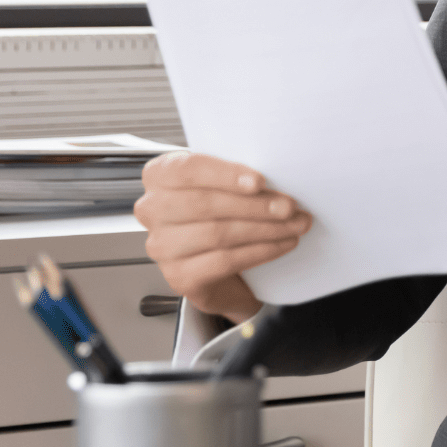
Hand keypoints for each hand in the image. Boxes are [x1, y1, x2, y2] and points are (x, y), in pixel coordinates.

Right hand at [134, 152, 311, 321]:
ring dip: (265, 229)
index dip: (224, 175)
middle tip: (289, 207)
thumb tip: (279, 175)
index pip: (187, 169)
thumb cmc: (221, 211)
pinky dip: (260, 252)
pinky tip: (281, 244)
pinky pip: (224, 261)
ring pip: (217, 234)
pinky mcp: (179, 276)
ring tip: (294, 225)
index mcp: (159, 175)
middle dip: (254, 206)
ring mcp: (161, 246)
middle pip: (205, 205)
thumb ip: (237, 174)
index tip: (259, 181)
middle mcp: (152, 210)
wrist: (218, 262)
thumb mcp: (224, 183)